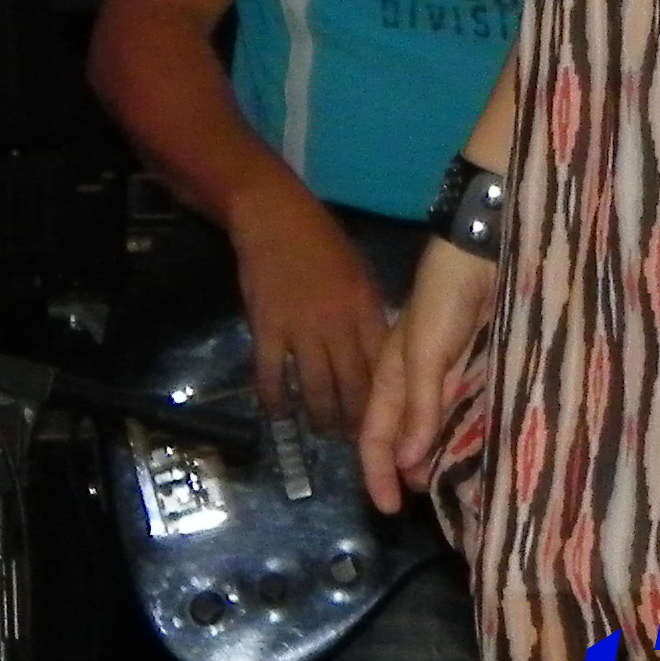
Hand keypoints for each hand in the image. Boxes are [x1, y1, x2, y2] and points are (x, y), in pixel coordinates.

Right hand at [232, 192, 391, 434]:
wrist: (276, 218)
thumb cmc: (322, 241)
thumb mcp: (359, 272)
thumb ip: (370, 312)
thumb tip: (381, 349)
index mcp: (366, 308)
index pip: (382, 364)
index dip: (387, 397)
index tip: (392, 421)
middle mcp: (338, 324)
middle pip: (353, 384)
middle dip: (357, 418)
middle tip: (358, 442)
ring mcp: (301, 330)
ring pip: (317, 389)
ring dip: (321, 417)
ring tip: (324, 432)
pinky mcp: (268, 330)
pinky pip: (273, 376)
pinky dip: (276, 400)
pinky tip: (280, 416)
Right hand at [358, 235, 497, 517]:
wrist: (484, 254)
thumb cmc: (445, 298)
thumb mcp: (425, 352)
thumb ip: (419, 405)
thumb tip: (408, 463)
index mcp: (391, 379)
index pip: (375, 438)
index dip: (377, 475)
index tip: (389, 511)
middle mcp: (416, 383)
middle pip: (404, 439)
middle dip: (408, 473)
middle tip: (427, 504)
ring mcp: (447, 377)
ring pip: (435, 429)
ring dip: (438, 457)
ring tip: (453, 487)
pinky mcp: (475, 370)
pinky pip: (465, 413)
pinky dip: (465, 435)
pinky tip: (478, 452)